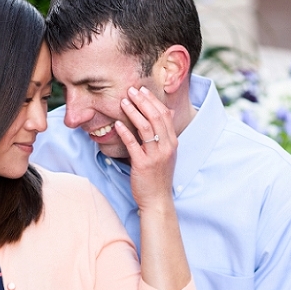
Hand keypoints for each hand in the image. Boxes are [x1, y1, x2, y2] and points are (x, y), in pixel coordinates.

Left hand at [114, 86, 177, 211]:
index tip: (142, 90)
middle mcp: (167, 146)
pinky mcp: (143, 164)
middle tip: (131, 90)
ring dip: (134, 112)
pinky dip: (126, 132)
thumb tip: (168, 112)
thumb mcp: (166, 153)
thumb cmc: (158, 175)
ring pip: (146, 128)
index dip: (153, 100)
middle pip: (156, 117)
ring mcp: (156, 155)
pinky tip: (118, 124)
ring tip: (123, 102)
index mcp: (172, 142)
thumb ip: (165, 134)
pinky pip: (134, 144)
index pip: (165, 115)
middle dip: (143, 101)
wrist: (157, 199)